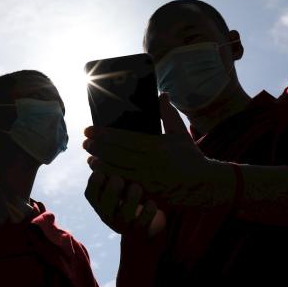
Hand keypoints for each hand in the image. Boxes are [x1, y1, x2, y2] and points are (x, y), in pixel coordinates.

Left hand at [83, 93, 234, 208]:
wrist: (201, 183)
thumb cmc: (189, 156)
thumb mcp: (180, 133)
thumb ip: (168, 114)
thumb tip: (161, 94)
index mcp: (156, 146)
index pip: (124, 139)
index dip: (104, 135)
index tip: (89, 130)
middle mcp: (150, 163)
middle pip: (116, 155)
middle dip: (97, 148)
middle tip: (85, 142)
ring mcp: (147, 179)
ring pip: (116, 171)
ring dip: (100, 164)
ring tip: (89, 157)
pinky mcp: (146, 192)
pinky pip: (123, 184)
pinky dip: (110, 178)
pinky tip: (101, 173)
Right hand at [84, 171, 165, 236]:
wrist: (144, 223)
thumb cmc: (129, 192)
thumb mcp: (119, 182)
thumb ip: (111, 169)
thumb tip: (99, 152)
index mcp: (100, 202)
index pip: (91, 194)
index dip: (94, 184)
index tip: (100, 172)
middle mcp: (109, 215)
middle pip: (105, 206)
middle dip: (111, 192)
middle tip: (118, 179)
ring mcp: (124, 225)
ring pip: (123, 216)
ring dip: (130, 201)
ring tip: (136, 187)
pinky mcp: (139, 233)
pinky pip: (142, 225)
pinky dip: (147, 214)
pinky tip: (152, 202)